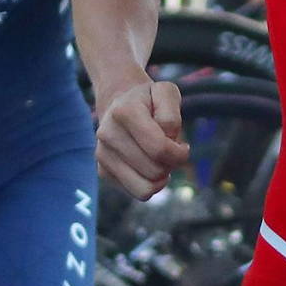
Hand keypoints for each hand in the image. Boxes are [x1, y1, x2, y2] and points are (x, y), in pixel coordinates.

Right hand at [95, 77, 188, 198]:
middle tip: (170, 151)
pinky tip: (148, 166)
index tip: (183, 146)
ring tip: (160, 161)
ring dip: (160, 178)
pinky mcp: (103, 171)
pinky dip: (149, 183)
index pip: (160, 149)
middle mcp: (107, 134)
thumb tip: (167, 145)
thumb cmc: (149, 100)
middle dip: (170, 164)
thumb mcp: (167, 93)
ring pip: (144, 189)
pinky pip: (136, 192)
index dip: (180, 153)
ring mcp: (102, 154)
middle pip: (154, 171)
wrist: (119, 104)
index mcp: (124, 112)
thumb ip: (172, 116)